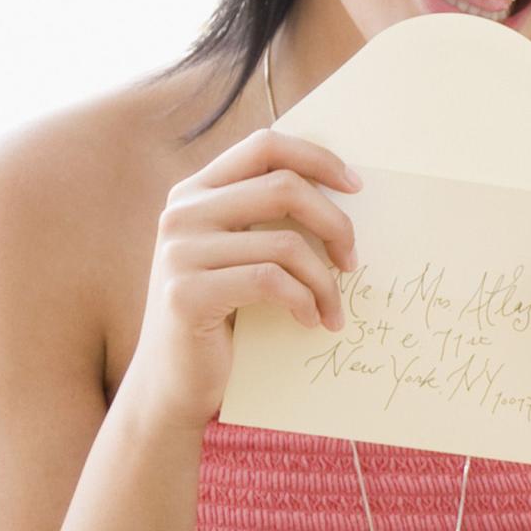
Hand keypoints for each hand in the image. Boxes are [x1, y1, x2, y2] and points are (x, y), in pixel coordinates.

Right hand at [120, 128, 362, 431]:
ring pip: (285, 243)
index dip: (318, 159)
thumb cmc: (224, 315)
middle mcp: (182, 212)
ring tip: (333, 308)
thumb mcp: (239, 254)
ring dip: (325, 281)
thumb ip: (268, 217)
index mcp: (197, 191)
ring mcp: (179, 252)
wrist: (174, 384)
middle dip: (335, 223)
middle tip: (353, 260)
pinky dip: (304, 301)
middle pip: (284, 187)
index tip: (356, 186)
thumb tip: (344, 191)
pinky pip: (271, 282)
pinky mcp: (186, 294)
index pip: (266, 146)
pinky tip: (310, 320)